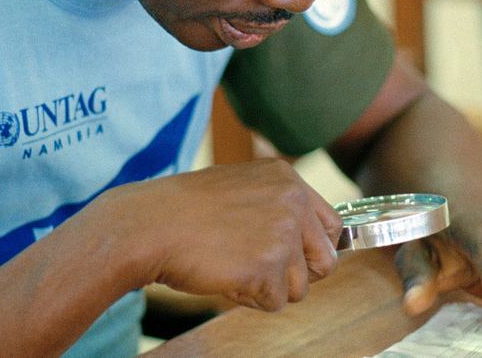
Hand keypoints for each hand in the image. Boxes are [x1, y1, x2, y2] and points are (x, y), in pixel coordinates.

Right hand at [108, 159, 342, 310]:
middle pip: (325, 260)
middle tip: (263, 273)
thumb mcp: (239, 188)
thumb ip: (275, 207)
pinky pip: (274, 302)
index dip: (313, 250)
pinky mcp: (268, 266)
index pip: (332, 225)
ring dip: (269, 288)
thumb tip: (303, 241)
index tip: (296, 261)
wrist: (149, 225)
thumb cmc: (183, 211)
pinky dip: (250, 298)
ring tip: (233, 268)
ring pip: (300, 287)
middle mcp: (292, 202)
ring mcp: (282, 234)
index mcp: (287, 179)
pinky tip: (225, 276)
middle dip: (298, 276)